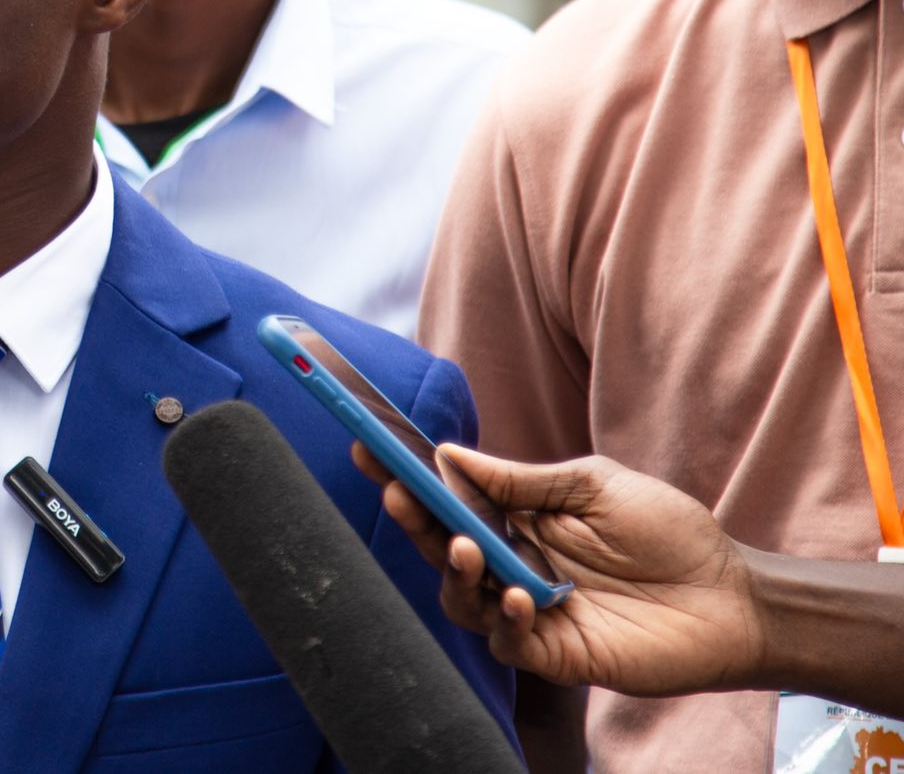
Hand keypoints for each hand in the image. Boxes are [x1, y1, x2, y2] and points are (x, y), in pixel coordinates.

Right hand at [355, 442, 766, 696]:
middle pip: (441, 546)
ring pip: (460, 599)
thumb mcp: (595, 485)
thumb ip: (523, 479)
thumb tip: (452, 455)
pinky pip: (507, 641)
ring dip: (453, 572)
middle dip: (413, 520)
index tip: (369, 449)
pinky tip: (521, 593)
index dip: (406, 478)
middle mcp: (513, 563)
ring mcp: (529, 610)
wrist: (732, 596)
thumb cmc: (670, 533)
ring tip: (465, 548)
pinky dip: (504, 617)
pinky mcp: (555, 652)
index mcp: (518, 519)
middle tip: (397, 494)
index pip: (448, 499)